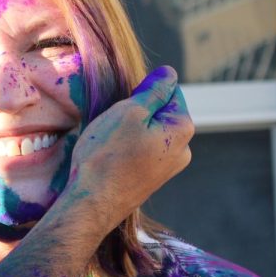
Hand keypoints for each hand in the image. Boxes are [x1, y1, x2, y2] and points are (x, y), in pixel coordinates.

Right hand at [52, 66, 192, 231]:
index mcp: (183, 129)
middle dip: (136, 112)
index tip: (123, 107)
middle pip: (160, 113)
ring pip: (148, 133)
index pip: (169, 91)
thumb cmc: (108, 155)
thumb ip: (153, 90)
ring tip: (110, 143)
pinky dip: (126, 148)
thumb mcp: (129, 111)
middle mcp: (182, 150)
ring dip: (129, 131)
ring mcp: (167, 168)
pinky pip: (141, 151)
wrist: (92, 203)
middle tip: (113, 125)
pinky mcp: (151, 180)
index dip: (142, 92)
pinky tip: (111, 157)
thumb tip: (169, 73)